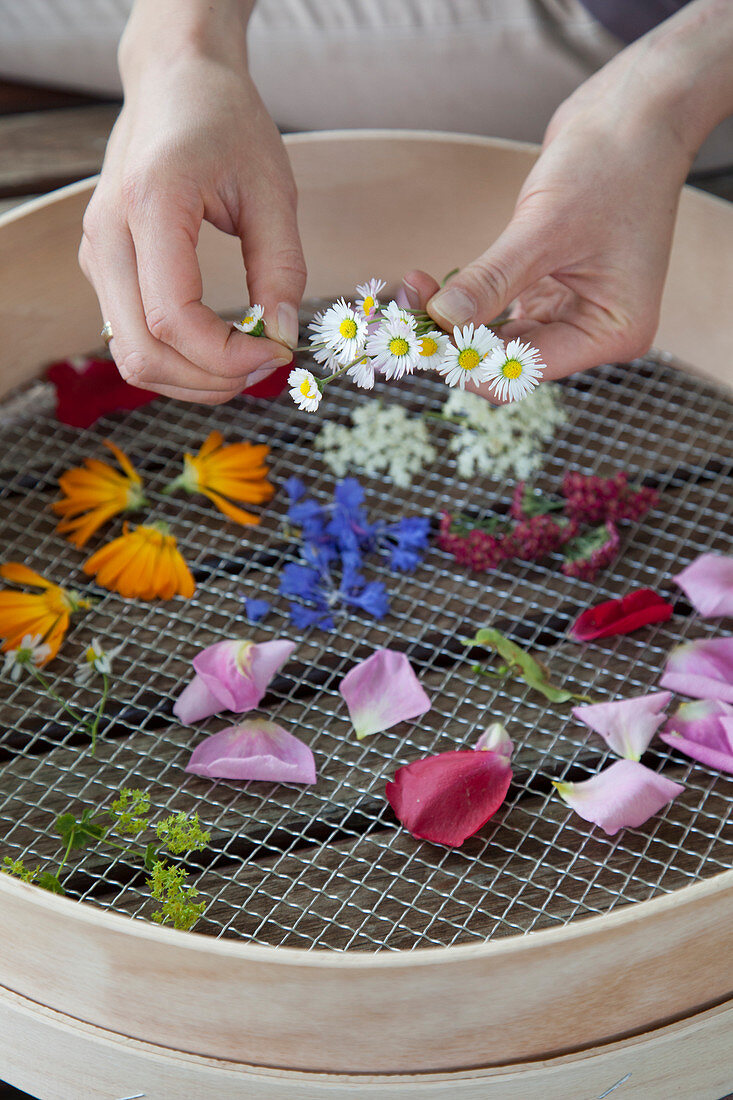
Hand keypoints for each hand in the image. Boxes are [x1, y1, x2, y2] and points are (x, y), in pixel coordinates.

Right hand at [79, 6, 303, 403]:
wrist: (175, 81)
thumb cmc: (227, 124)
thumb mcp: (273, 190)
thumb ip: (282, 267)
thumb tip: (282, 339)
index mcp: (149, 206)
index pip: (171, 319)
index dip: (227, 356)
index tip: (278, 352)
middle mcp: (107, 236)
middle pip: (142, 354)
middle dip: (210, 380)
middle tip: (266, 365)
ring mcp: (96, 255)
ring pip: (131, 358)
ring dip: (192, 380)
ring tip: (247, 361)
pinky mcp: (102, 269)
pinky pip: (130, 339)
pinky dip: (177, 361)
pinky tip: (220, 347)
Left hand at [402, 2, 732, 389]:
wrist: (635, 111)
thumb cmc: (609, 162)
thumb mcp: (545, 227)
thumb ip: (491, 281)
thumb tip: (440, 319)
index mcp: (611, 332)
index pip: (526, 370)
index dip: (471, 360)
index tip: (421, 337)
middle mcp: (594, 330)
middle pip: (510, 361)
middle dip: (457, 341)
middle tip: (403, 316)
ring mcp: (572, 310)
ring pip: (499, 339)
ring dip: (454, 323)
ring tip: (410, 294)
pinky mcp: (550, 286)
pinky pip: (500, 310)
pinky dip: (467, 302)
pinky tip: (428, 286)